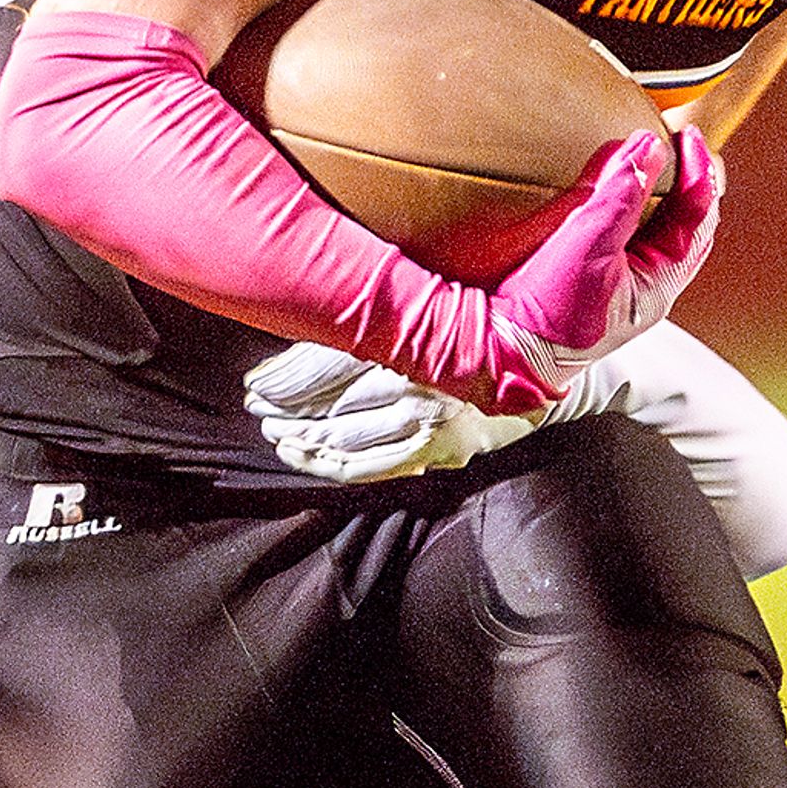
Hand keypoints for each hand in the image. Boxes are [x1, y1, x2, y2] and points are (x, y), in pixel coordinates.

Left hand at [247, 342, 566, 482]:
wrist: (532, 368)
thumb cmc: (464, 334)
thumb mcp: (414, 320)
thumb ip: (362, 332)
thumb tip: (298, 355)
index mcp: (404, 341)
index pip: (324, 366)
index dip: (282, 382)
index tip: (253, 390)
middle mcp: (414, 381)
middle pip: (329, 404)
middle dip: (286, 414)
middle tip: (258, 416)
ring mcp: (429, 420)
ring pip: (346, 438)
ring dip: (303, 441)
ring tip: (277, 438)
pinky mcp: (439, 450)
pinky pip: (373, 467)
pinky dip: (333, 466)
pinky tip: (308, 458)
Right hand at [490, 129, 724, 393]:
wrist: (502, 350)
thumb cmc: (548, 312)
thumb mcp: (588, 247)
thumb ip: (621, 196)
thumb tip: (649, 147)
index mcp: (660, 284)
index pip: (696, 218)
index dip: (697, 173)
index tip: (686, 135)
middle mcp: (646, 285)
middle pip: (683, 223)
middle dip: (685, 180)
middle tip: (678, 140)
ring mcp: (620, 282)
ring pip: (653, 228)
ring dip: (655, 189)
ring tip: (647, 154)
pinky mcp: (592, 277)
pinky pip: (621, 232)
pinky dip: (624, 202)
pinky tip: (608, 184)